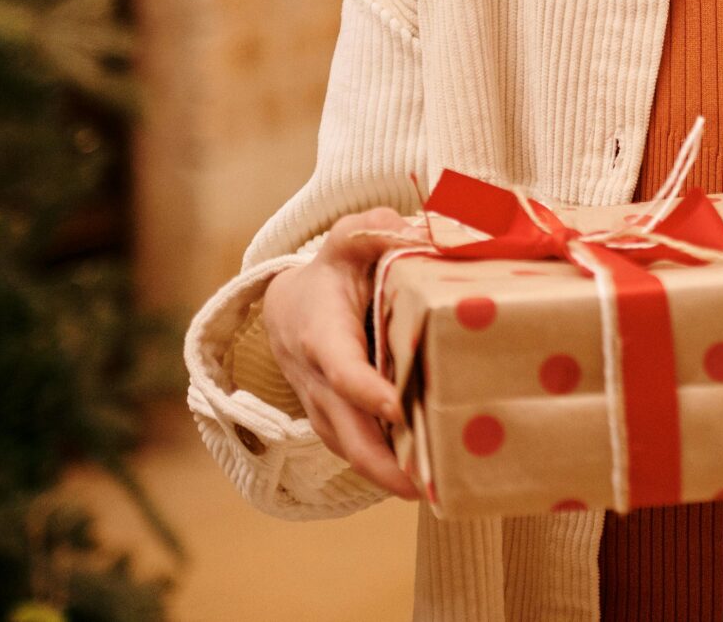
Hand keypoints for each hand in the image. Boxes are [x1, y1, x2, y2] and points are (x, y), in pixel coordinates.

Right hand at [261, 207, 421, 500]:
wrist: (288, 306)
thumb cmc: (332, 271)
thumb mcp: (348, 239)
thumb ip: (372, 230)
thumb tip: (413, 231)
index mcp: (321, 335)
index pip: (341, 369)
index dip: (365, 390)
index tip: (397, 407)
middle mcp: (318, 379)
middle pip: (345, 429)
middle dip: (381, 461)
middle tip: (422, 483)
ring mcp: (323, 406)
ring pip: (350, 449)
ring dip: (385, 474)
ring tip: (433, 491)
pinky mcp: (335, 420)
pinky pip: (357, 448)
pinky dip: (384, 468)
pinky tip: (423, 478)